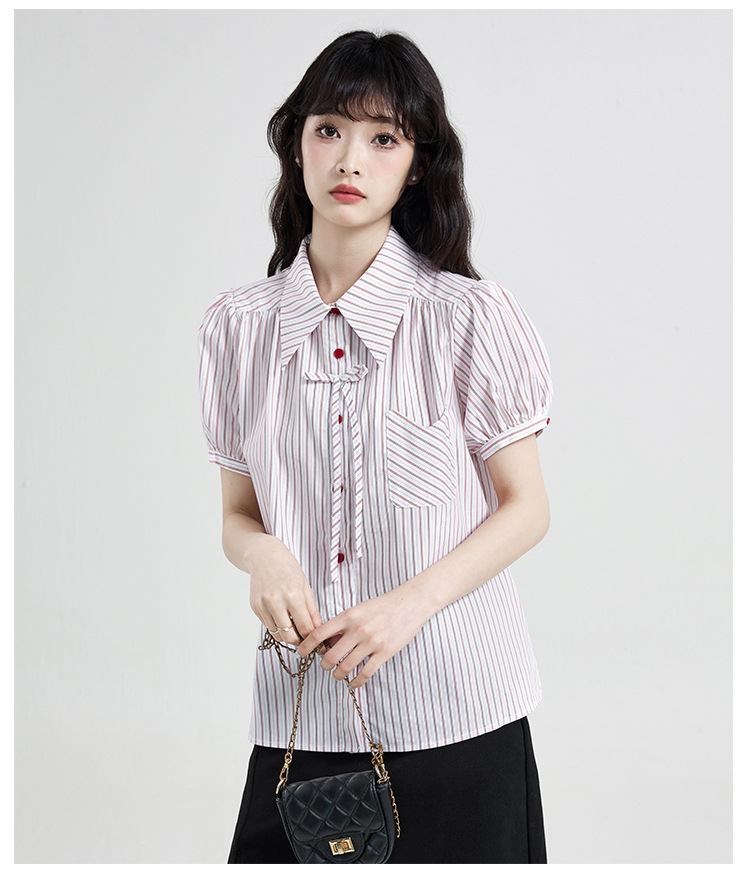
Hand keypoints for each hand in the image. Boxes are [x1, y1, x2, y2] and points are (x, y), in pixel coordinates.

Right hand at [247, 537, 322, 645]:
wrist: (263, 556)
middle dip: (299, 641)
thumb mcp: (305, 586)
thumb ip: (312, 610)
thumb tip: (318, 629)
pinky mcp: (255, 607)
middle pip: (289, 636)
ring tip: (295, 629)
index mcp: (293, 595)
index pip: (305, 628)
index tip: (317, 640)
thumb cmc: (287, 568)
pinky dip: (277, 626)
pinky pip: (268, 626)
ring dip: (287, 635)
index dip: (312, 637)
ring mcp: (263, 605)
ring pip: (277, 634)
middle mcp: (276, 601)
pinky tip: (283, 617)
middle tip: (305, 639)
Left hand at [297, 587, 429, 687]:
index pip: (320, 633)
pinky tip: (353, 682)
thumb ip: (342, 625)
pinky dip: (356, 681)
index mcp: (348, 616)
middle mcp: (358, 629)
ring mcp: (371, 642)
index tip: (301, 653)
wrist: (410, 604)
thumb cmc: (382, 606)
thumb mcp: (359, 610)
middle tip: (326, 666)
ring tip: (339, 675)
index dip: (307, 645)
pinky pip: (365, 673)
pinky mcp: (385, 652)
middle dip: (325, 665)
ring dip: (338, 675)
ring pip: (346, 667)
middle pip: (331, 656)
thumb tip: (325, 642)